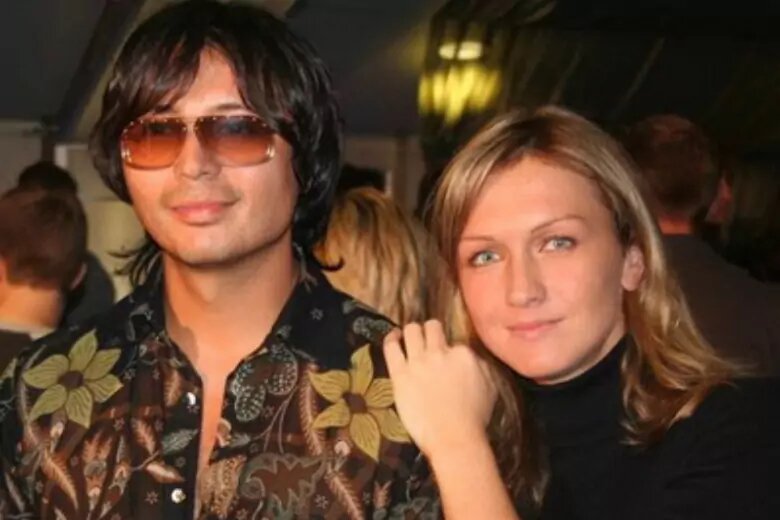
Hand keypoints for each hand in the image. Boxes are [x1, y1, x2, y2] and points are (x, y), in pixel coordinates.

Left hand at [383, 320, 497, 458]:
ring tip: (409, 336)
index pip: (455, 342)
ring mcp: (418, 362)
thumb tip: (473, 360)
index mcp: (463, 355)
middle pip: (432, 328)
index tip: (447, 360)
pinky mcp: (400, 374)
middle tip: (428, 339)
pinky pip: (391, 348)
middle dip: (430, 331)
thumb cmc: (474, 419)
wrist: (454, 438)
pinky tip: (393, 338)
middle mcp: (440, 352)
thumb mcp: (490, 388)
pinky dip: (391, 339)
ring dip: (412, 331)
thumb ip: (482, 367)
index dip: (450, 351)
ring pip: (412, 331)